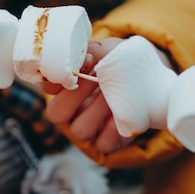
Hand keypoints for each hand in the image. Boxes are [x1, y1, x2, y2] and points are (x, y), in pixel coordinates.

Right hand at [45, 38, 130, 153]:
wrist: (146, 79)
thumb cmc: (118, 62)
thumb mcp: (105, 50)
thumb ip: (92, 51)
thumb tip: (85, 59)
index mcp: (62, 88)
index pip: (48, 86)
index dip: (56, 80)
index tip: (76, 67)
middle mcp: (69, 111)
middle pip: (56, 113)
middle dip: (76, 95)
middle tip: (95, 78)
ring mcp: (86, 129)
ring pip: (79, 130)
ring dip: (97, 110)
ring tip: (113, 94)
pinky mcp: (105, 143)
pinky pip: (103, 143)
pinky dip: (115, 128)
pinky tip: (125, 112)